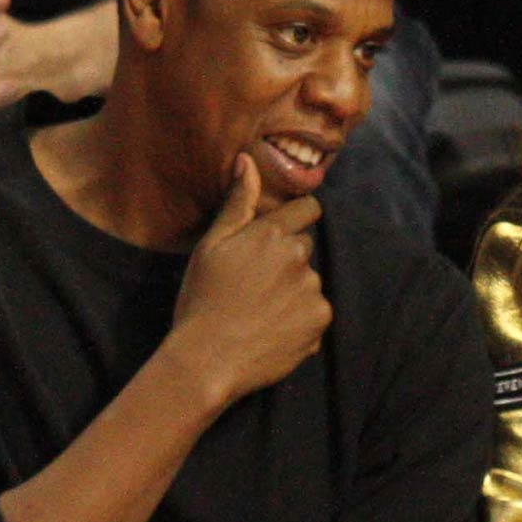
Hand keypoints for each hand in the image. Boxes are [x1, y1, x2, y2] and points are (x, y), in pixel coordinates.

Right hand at [168, 154, 330, 402]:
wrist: (208, 360)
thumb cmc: (202, 300)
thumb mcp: (211, 246)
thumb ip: (238, 204)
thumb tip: (249, 161)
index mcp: (272, 234)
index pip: (308, 208)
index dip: (295, 219)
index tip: (279, 235)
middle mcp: (299, 259)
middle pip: (304, 248)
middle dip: (286, 259)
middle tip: (254, 284)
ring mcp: (312, 291)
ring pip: (309, 282)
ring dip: (293, 292)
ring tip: (260, 312)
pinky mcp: (319, 322)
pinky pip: (314, 313)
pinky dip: (299, 321)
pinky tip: (272, 331)